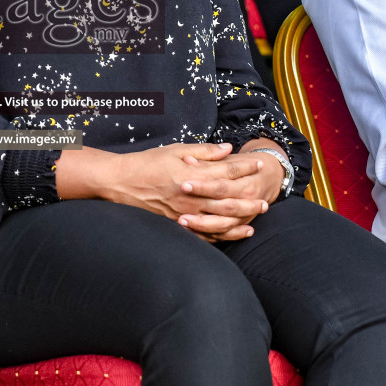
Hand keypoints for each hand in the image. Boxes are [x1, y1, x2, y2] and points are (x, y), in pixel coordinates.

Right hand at [60, 142, 269, 241]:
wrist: (120, 182)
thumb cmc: (147, 163)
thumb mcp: (175, 150)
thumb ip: (204, 151)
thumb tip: (228, 150)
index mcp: (192, 174)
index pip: (226, 172)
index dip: (246, 168)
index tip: (260, 165)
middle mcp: (190, 196)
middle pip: (228, 200)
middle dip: (249, 199)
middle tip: (265, 200)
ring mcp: (184, 214)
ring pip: (220, 221)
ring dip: (241, 220)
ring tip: (255, 217)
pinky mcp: (177, 225)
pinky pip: (204, 234)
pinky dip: (222, 235)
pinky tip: (234, 233)